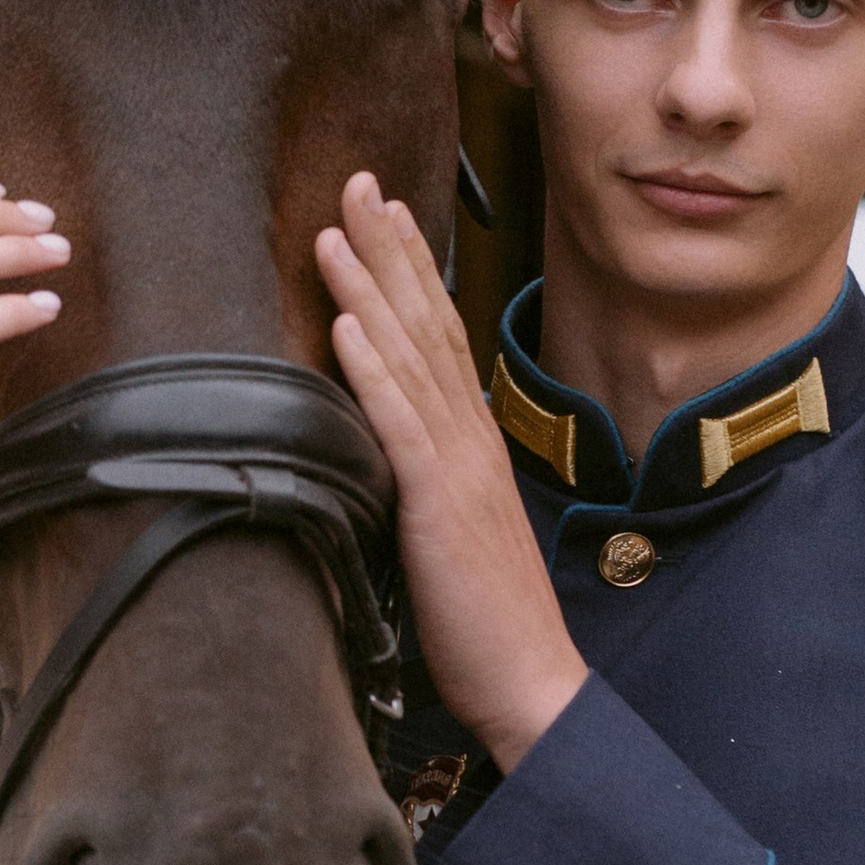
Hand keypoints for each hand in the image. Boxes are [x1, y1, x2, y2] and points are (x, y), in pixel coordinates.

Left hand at [317, 174, 585, 775]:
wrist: (530, 683)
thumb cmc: (486, 624)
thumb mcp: (447, 537)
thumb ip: (420, 486)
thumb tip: (384, 456)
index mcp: (470, 444)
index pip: (437, 337)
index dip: (407, 271)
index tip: (379, 213)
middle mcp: (468, 439)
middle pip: (426, 323)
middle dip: (388, 248)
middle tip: (357, 181)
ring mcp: (457, 468)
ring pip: (408, 358)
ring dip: (368, 287)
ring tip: (334, 228)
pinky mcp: (438, 506)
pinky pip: (399, 424)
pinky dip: (371, 369)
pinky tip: (345, 324)